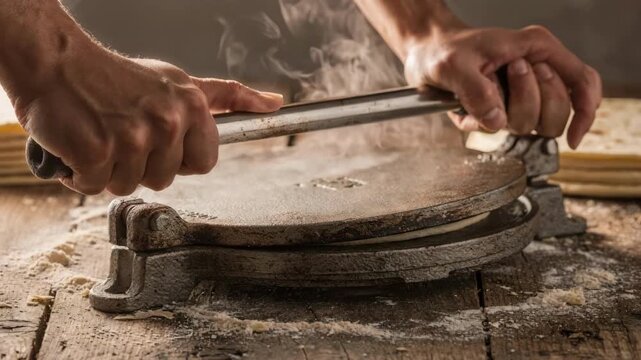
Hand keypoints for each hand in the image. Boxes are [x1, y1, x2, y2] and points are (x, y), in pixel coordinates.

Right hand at [14, 48, 282, 194]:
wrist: (57, 63)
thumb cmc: (118, 77)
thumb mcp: (180, 82)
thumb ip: (228, 97)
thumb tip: (274, 104)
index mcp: (193, 106)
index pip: (205, 163)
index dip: (179, 159)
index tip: (160, 140)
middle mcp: (168, 120)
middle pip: (165, 179)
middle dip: (141, 164)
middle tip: (122, 132)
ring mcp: (133, 137)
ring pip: (129, 186)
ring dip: (110, 169)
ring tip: (101, 133)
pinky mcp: (98, 151)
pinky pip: (95, 186)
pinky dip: (81, 172)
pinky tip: (79, 143)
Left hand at [404, 25, 601, 147]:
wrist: (424, 55)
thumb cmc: (443, 49)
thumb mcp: (453, 64)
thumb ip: (475, 90)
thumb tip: (497, 121)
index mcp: (537, 49)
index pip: (582, 81)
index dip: (585, 112)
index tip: (574, 138)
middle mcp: (535, 71)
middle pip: (560, 111)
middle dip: (532, 106)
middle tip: (507, 75)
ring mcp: (520, 94)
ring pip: (536, 125)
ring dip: (509, 116)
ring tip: (486, 89)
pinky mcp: (502, 109)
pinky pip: (506, 130)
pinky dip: (486, 125)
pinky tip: (471, 108)